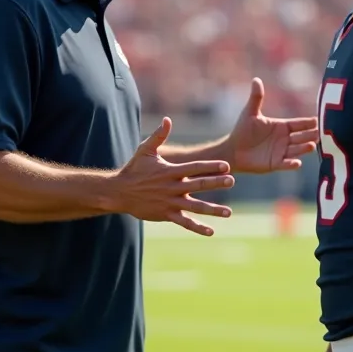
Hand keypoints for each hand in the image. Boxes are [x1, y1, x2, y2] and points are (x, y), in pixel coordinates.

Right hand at [116, 118, 233, 235]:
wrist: (119, 192)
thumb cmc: (134, 169)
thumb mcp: (145, 150)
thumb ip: (158, 136)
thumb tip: (167, 119)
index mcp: (170, 171)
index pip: (195, 167)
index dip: (211, 166)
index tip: (226, 165)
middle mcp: (172, 187)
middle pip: (198, 185)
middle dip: (216, 183)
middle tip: (232, 181)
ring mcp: (170, 202)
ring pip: (195, 207)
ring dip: (213, 209)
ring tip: (228, 212)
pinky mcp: (166, 215)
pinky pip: (185, 222)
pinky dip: (197, 227)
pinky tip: (211, 231)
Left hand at [227, 78, 317, 173]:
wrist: (233, 150)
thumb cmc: (242, 130)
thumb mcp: (250, 113)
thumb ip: (256, 98)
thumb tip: (256, 79)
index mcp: (281, 126)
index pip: (298, 124)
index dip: (308, 122)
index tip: (319, 120)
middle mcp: (284, 139)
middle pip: (302, 136)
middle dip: (312, 135)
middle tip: (322, 133)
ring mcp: (281, 152)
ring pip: (297, 149)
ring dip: (305, 148)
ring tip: (312, 145)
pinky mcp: (275, 163)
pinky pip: (286, 164)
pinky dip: (291, 164)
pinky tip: (297, 163)